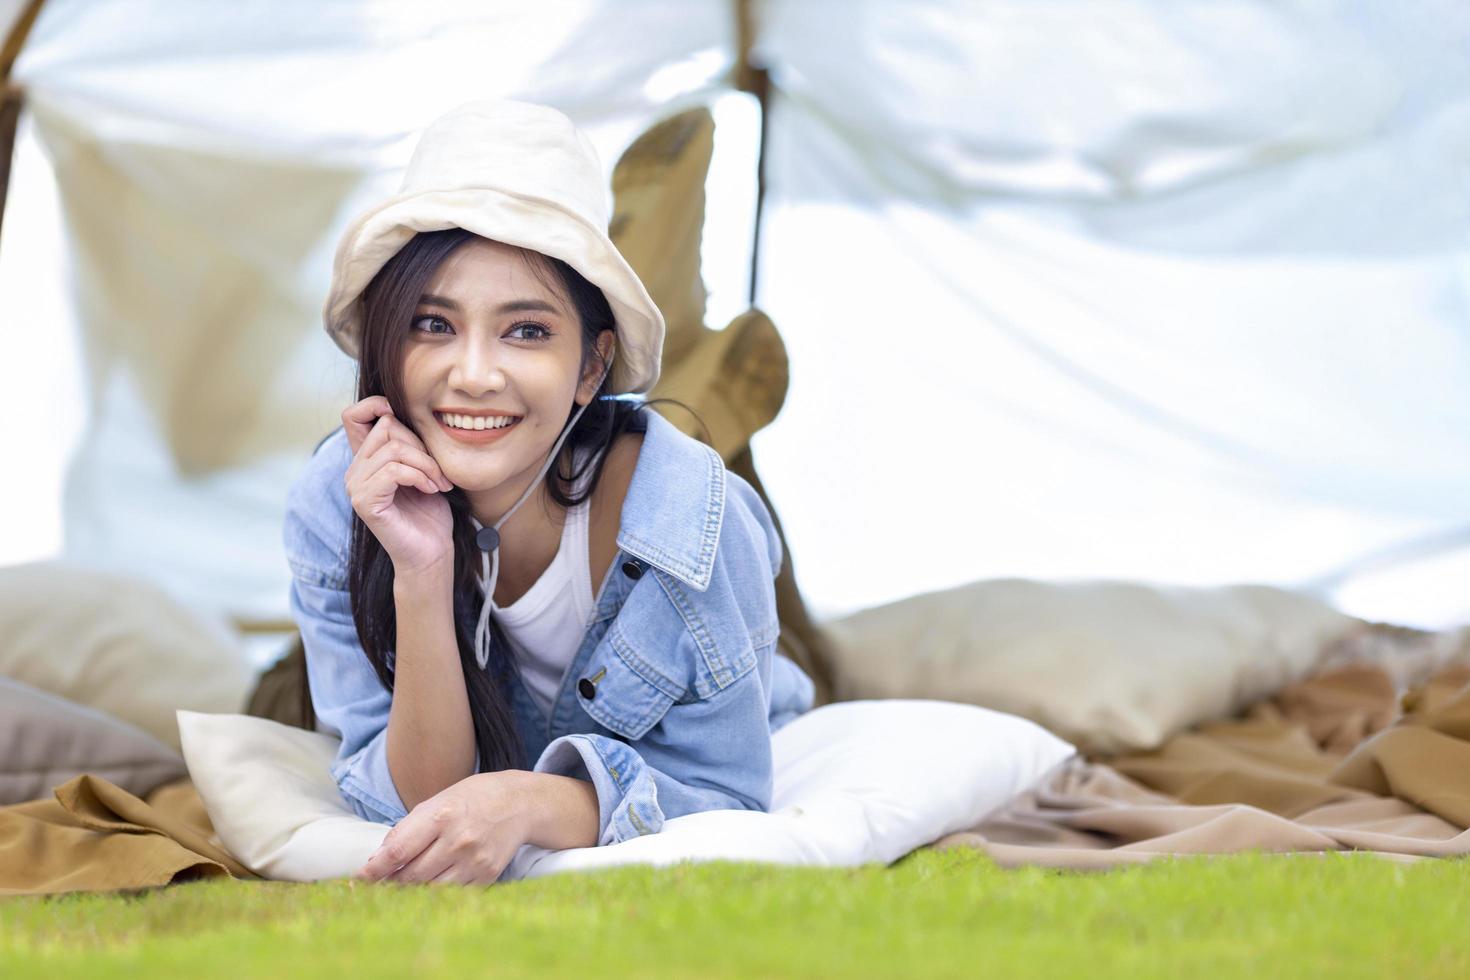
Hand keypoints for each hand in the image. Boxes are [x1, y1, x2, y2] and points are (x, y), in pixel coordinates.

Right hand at [342, 396, 454, 576]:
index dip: (377, 405)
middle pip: (386, 427)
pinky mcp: (364, 502)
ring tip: (439, 483)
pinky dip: (420, 476)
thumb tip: (406, 411)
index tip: (412, 422)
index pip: (353, 415)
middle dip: (421, 445)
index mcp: (366, 459)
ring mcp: (355, 486)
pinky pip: (394, 471)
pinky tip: (431, 490)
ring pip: (393, 449)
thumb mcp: (423, 467)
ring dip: (426, 464)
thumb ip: (410, 442)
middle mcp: (354, 470)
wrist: (431, 551)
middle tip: (440, 472)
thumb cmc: (429, 511)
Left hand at [354, 771, 533, 885]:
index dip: (375, 869)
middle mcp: (458, 840)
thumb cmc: (471, 798)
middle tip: (381, 884)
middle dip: (392, 882)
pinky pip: (454, 893)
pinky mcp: (487, 875)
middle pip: (412, 875)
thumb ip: (407, 830)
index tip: (361, 878)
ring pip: (431, 889)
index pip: (398, 851)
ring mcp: (474, 860)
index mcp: (441, 816)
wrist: (519, 803)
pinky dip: (438, 892)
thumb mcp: (437, 802)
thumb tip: (379, 860)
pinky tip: (434, 883)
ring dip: (413, 890)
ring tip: (405, 884)